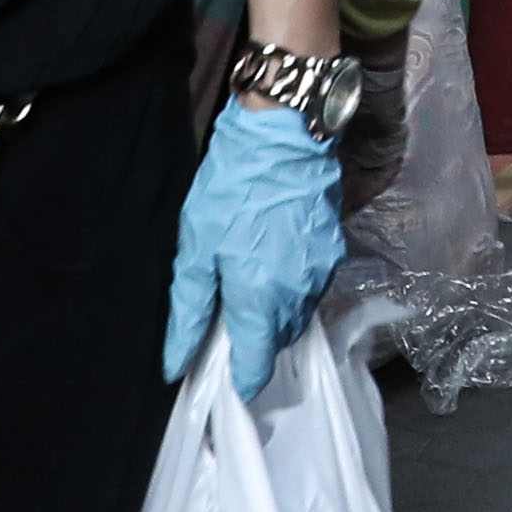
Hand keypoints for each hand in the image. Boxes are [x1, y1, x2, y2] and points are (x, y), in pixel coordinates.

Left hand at [163, 99, 346, 396]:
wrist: (282, 133)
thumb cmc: (232, 187)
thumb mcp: (196, 246)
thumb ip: (188, 310)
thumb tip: (176, 362)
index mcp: (260, 298)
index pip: (257, 365)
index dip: (241, 377)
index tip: (225, 375)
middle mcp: (298, 294)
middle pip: (279, 341)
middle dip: (256, 341)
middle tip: (229, 313)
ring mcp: (322, 271)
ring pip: (299, 315)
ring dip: (276, 314)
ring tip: (250, 282)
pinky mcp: (334, 249)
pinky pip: (313, 287)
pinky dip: (293, 288)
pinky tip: (274, 259)